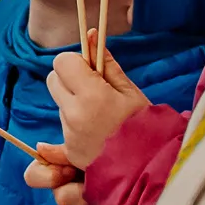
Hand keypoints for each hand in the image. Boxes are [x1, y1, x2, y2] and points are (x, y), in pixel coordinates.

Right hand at [23, 141, 111, 204]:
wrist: (149, 176)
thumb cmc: (118, 156)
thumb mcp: (89, 148)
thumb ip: (64, 151)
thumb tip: (40, 148)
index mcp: (63, 169)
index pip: (34, 175)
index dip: (47, 176)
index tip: (68, 171)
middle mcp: (68, 189)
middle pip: (60, 198)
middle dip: (80, 192)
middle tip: (96, 184)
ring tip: (113, 199)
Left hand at [47, 48, 149, 166]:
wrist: (151, 169)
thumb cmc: (146, 126)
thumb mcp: (130, 91)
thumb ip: (107, 63)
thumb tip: (91, 35)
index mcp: (91, 96)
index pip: (61, 62)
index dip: (75, 63)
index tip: (90, 69)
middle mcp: (74, 115)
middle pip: (53, 80)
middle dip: (70, 79)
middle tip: (94, 90)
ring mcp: (69, 135)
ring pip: (60, 104)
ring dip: (73, 103)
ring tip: (102, 116)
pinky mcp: (69, 152)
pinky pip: (63, 127)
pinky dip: (75, 125)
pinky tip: (97, 131)